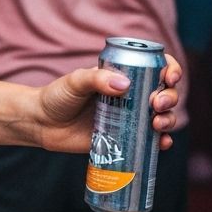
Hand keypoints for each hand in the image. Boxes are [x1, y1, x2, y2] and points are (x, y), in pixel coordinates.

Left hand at [34, 55, 180, 152]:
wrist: (41, 124)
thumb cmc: (56, 96)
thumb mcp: (74, 82)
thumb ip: (94, 79)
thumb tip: (124, 84)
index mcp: (120, 75)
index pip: (153, 67)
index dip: (169, 70)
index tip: (168, 77)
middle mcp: (129, 96)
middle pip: (164, 93)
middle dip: (170, 97)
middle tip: (157, 104)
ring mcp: (129, 118)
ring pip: (162, 116)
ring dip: (169, 119)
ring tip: (157, 124)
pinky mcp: (124, 139)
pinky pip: (150, 140)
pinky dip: (162, 142)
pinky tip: (161, 143)